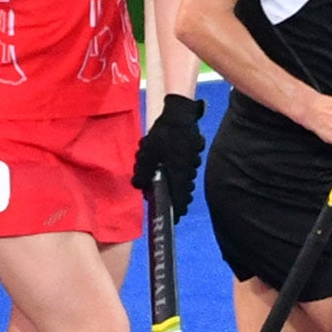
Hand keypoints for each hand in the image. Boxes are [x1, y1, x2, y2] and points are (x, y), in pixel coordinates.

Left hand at [131, 93, 205, 219]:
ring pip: (185, 179)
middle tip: (166, 201)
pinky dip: (179, 172)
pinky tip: (170, 167)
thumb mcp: (148, 154)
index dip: (176, 210)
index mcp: (179, 175)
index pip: (180, 199)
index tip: (173, 217)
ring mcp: (193, 162)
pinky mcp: (193, 153)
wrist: (180, 114)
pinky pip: (186, 168)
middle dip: (175, 198)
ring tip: (166, 184)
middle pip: (184, 191)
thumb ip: (142, 171)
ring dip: (177, 184)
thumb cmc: (164, 135)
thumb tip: (138, 186)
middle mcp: (189, 172)